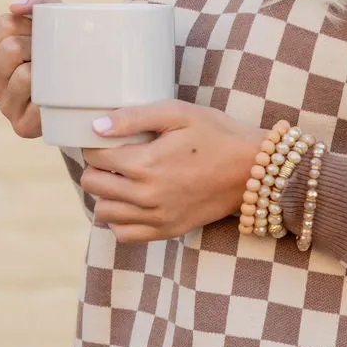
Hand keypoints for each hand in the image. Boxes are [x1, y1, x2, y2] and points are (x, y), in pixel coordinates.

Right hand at [0, 0, 62, 138]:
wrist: (92, 80)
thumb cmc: (64, 44)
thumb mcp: (51, 15)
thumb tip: (16, 6)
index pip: (4, 26)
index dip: (30, 24)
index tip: (45, 32)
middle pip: (11, 48)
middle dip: (39, 44)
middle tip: (56, 52)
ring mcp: (5, 107)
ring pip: (23, 75)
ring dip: (48, 69)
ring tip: (61, 71)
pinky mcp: (22, 127)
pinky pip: (38, 104)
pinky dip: (54, 96)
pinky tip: (62, 93)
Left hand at [81, 100, 266, 243]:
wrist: (253, 168)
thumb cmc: (217, 134)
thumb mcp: (178, 113)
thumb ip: (133, 118)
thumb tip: (95, 127)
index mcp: (145, 163)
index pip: (94, 156)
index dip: (97, 143)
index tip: (108, 138)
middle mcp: (146, 195)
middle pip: (93, 184)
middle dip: (97, 167)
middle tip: (114, 156)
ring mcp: (157, 216)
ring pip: (104, 211)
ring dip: (106, 193)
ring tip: (122, 178)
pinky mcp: (167, 230)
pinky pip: (124, 234)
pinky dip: (120, 220)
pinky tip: (132, 202)